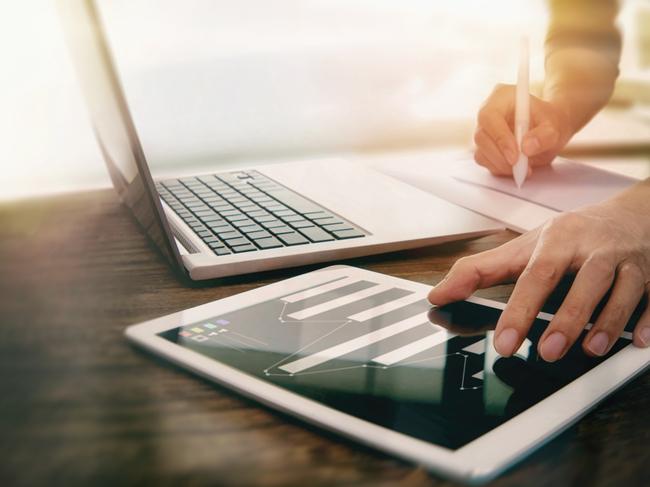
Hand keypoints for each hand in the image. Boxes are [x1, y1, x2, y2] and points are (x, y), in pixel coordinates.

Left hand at [428, 182, 649, 361]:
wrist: (630, 214)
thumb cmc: (570, 236)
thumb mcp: (522, 248)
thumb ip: (479, 271)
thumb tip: (438, 294)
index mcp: (557, 241)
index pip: (535, 275)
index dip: (519, 309)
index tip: (505, 341)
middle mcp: (593, 249)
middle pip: (582, 282)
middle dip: (566, 319)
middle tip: (547, 351)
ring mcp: (626, 261)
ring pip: (622, 291)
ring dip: (607, 322)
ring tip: (591, 350)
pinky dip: (649, 320)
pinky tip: (640, 342)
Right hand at [473, 84, 572, 175]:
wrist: (549, 128)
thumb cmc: (549, 120)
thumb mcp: (555, 125)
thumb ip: (544, 135)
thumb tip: (527, 147)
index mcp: (501, 97)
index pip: (489, 116)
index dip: (500, 137)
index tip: (516, 156)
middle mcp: (487, 113)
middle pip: (481, 137)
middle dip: (500, 156)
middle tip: (520, 166)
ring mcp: (484, 131)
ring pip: (481, 152)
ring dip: (501, 165)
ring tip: (524, 167)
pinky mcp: (484, 147)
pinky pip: (485, 161)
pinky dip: (500, 169)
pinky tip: (517, 167)